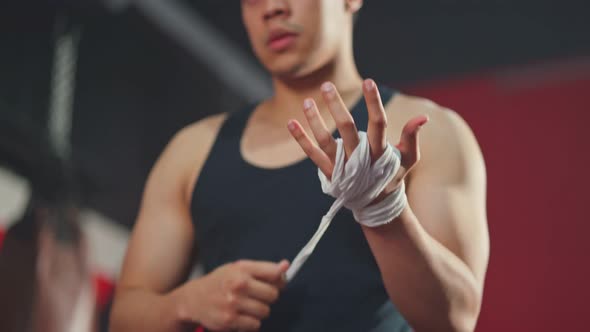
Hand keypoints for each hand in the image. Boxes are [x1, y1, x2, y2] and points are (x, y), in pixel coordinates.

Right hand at [175, 259, 288, 330]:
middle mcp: (238, 284)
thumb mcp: (238, 269)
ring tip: (247, 306)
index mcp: (242, 269)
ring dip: (259, 311)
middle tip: (257, 295)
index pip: (275, 273)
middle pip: (273, 294)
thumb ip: (263, 269)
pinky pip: (255, 324)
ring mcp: (234, 303)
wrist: (194, 299)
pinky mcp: (230, 320)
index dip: (280, 279)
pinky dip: (251, 322)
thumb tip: (286, 266)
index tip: (277, 282)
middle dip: (268, 297)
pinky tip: (241, 315)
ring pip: (265, 311)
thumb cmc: (220, 282)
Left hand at [287, 79, 427, 200]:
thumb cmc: (392, 175)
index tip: (368, 81)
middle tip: (326, 85)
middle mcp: (360, 159)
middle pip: (347, 129)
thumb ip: (412, 137)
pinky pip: (312, 154)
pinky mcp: (329, 173)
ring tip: (307, 102)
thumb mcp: (408, 159)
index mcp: (380, 152)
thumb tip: (424, 117)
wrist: (376, 206)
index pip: (379, 123)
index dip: (374, 102)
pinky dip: (301, 138)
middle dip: (336, 106)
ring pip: (325, 141)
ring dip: (315, 121)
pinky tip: (291, 122)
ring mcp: (342, 167)